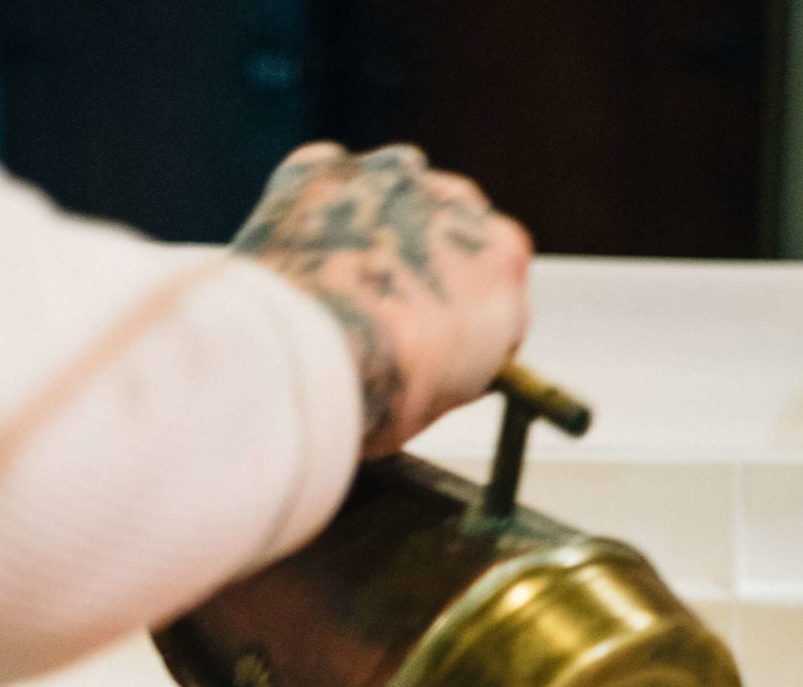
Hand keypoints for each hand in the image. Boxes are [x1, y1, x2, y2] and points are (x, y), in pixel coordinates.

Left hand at [234, 142, 530, 457]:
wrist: (298, 364)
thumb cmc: (377, 394)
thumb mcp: (445, 398)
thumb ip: (457, 357)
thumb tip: (437, 356)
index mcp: (503, 261)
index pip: (497, 284)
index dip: (465, 319)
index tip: (438, 346)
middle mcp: (458, 200)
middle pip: (446, 231)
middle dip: (422, 265)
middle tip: (382, 318)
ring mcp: (389, 177)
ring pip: (389, 199)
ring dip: (373, 232)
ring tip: (335, 291)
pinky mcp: (322, 171)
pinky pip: (327, 187)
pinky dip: (318, 215)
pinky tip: (299, 259)